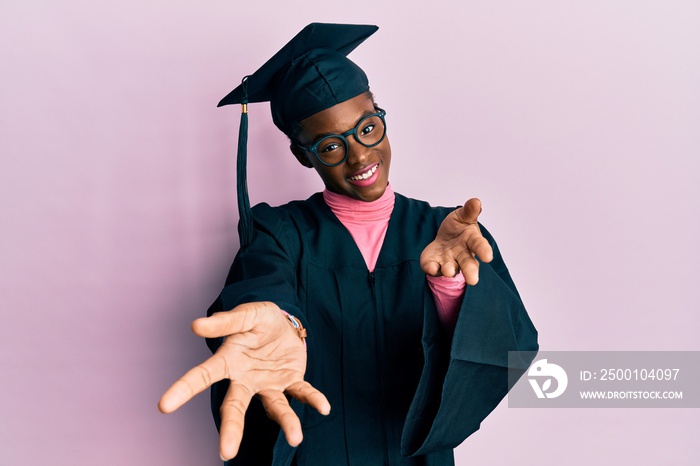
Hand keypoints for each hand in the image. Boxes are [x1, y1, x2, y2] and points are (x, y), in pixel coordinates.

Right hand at [158, 301, 329, 460]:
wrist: (284, 324)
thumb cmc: (259, 321)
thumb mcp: (247, 314)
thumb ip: (226, 321)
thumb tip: (196, 325)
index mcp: (228, 361)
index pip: (202, 376)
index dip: (184, 389)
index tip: (163, 406)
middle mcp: (246, 379)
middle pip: (235, 407)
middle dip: (231, 429)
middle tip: (226, 452)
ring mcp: (269, 384)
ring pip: (274, 408)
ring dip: (286, 422)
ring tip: (295, 437)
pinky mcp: (291, 382)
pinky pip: (302, 393)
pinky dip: (313, 400)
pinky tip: (324, 407)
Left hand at [420, 198, 492, 283]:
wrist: (445, 237)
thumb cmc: (459, 227)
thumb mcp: (463, 216)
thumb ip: (469, 211)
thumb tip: (476, 201)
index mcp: (472, 241)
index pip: (480, 245)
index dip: (484, 251)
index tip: (488, 257)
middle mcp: (462, 254)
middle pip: (468, 264)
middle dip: (470, 272)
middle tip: (473, 280)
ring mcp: (448, 261)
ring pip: (451, 269)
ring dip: (449, 270)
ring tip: (448, 272)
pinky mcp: (434, 264)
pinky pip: (433, 268)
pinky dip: (432, 268)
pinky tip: (431, 267)